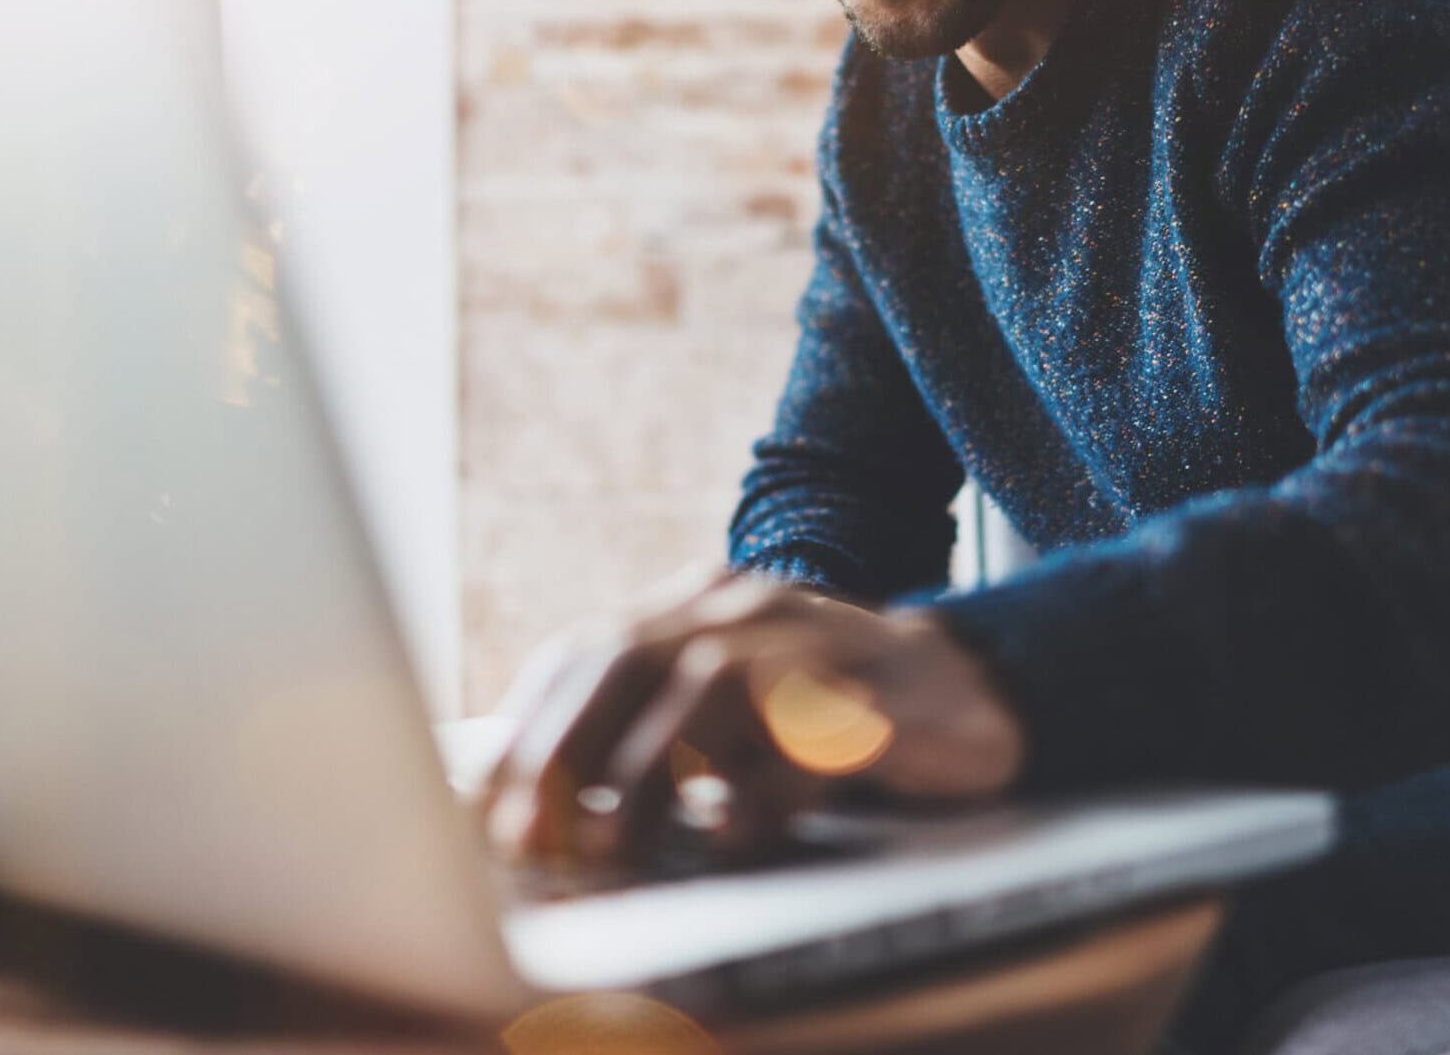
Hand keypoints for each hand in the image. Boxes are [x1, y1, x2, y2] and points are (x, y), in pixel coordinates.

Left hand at [478, 567, 1026, 866]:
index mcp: (702, 601)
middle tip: (530, 836)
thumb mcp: (725, 701)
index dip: (531, 726)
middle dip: (567, 749)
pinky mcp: (876, 703)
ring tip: (613, 847)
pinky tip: (730, 836)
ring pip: (711, 685)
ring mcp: (815, 644)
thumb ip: (645, 722)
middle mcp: (750, 608)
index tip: (487, 807)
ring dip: (649, 774)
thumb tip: (532, 804)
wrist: (963, 690)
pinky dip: (758, 793)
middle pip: (633, 653)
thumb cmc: (819, 711)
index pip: (591, 647)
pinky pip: (805, 741)